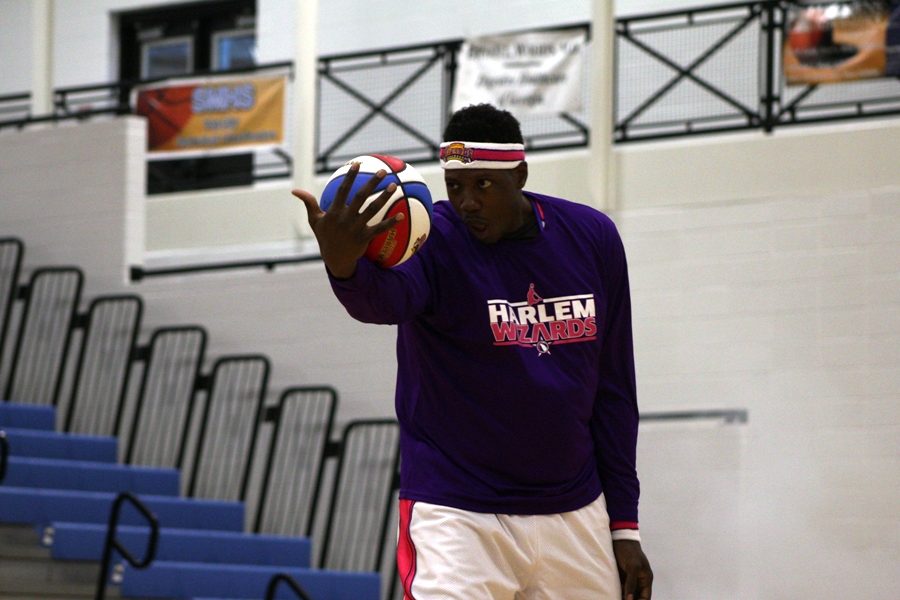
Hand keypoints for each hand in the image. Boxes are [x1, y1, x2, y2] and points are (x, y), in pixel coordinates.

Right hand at [292, 162, 402, 277]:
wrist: (334, 259)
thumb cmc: (325, 236)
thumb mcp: (314, 220)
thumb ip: (308, 203)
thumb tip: (295, 190)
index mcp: (334, 212)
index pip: (343, 190)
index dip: (350, 177)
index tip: (357, 164)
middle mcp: (346, 218)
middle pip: (361, 197)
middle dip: (372, 183)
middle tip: (383, 172)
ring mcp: (356, 228)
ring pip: (373, 209)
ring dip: (385, 197)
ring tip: (395, 186)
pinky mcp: (365, 237)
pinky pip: (380, 228)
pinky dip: (390, 223)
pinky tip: (401, 215)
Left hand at [613, 539, 652, 599]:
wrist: (619, 539)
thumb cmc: (629, 551)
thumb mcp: (633, 567)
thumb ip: (631, 583)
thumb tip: (630, 599)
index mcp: (646, 579)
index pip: (645, 597)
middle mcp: (639, 580)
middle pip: (637, 596)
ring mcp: (630, 579)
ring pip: (628, 594)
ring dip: (623, 597)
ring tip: (614, 598)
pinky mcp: (621, 576)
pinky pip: (621, 588)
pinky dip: (617, 592)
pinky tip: (611, 595)